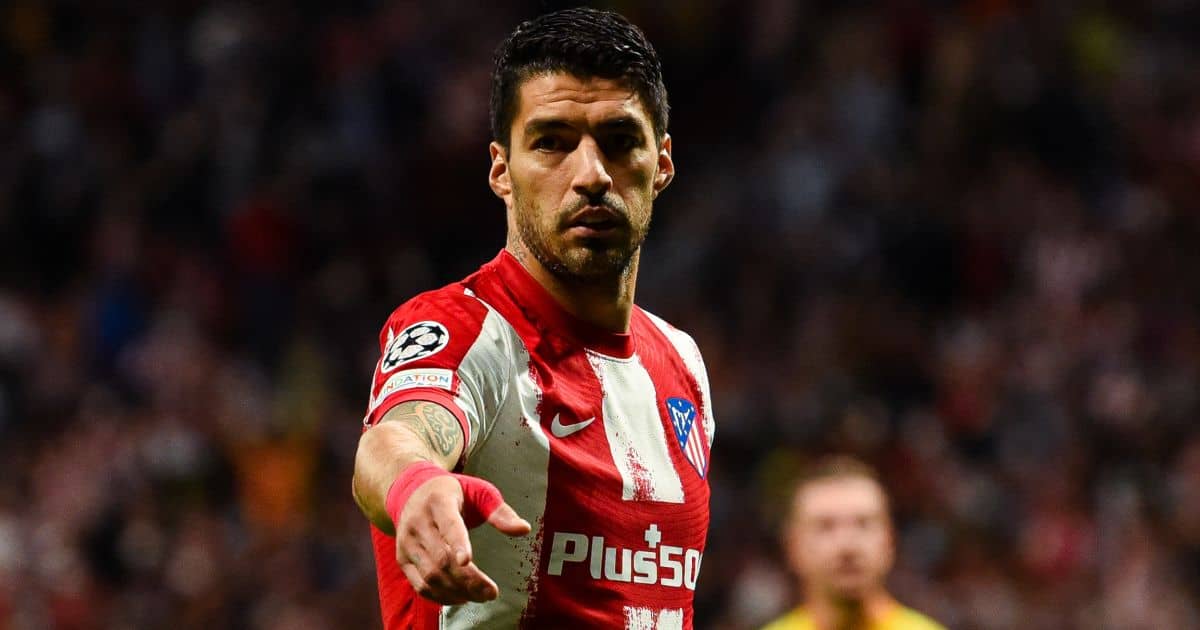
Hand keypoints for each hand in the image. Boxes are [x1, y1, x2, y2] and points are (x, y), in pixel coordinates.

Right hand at [394, 475, 530, 603]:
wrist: (413, 492)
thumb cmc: (455, 493)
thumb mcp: (480, 492)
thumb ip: (500, 511)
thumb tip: (524, 530)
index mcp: (439, 501)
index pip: (448, 524)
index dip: (457, 543)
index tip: (467, 561)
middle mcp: (418, 523)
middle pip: (441, 558)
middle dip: (468, 579)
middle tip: (491, 592)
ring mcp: (407, 543)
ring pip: (430, 575)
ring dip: (457, 591)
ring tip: (480, 596)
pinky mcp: (403, 559)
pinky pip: (420, 585)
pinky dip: (441, 596)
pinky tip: (461, 597)